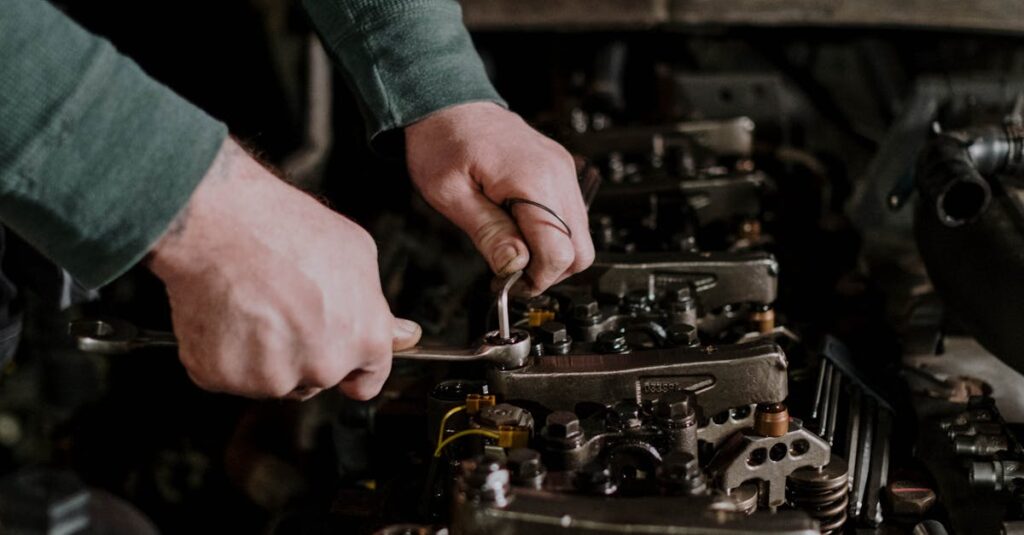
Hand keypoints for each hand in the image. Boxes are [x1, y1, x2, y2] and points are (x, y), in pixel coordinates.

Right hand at [148, 138, 420, 399]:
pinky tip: (227, 313)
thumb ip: (376, 305)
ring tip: (252, 302)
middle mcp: (323, 366)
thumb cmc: (284, 228)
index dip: (352, 366)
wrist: (216, 221)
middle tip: (283, 304)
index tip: (337, 352)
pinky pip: (227, 375)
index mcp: (364, 338)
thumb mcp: (355, 252)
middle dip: (304, 351)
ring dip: (262, 354)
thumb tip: (403, 334)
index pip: (367, 381)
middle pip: (317, 378)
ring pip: (270, 379)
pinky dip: (223, 353)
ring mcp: (271, 377)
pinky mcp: (222, 377)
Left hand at [405, 102, 594, 294]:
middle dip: (549, 270)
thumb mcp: (450, 195)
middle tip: (512, 271)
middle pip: (580, 250)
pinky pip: (569, 216)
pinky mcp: (560, 171)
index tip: (510, 281)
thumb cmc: (443, 142)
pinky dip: (550, 233)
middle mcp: (557, 175)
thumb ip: (488, 233)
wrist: (449, 103)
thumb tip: (514, 266)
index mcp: (533, 180)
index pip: (560, 252)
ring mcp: (563, 171)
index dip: (536, 277)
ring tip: (511, 248)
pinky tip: (519, 229)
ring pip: (579, 236)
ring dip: (550, 253)